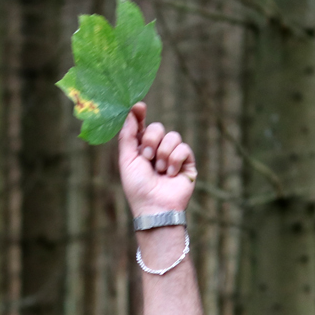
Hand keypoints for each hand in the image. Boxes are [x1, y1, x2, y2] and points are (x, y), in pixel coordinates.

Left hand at [118, 103, 196, 217]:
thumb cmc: (137, 187)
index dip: (140, 115)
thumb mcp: (126, 159)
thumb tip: (131, 111)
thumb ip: (127, 135)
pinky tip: (171, 174)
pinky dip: (175, 160)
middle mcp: (157, 150)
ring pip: (173, 136)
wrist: (155, 206)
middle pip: (158, 127)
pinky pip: (184, 148)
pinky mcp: (187, 163)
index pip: (142, 126)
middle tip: (147, 158)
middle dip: (152, 141)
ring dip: (163, 154)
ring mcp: (173, 156)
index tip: (140, 107)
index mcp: (141, 148)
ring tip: (160, 171)